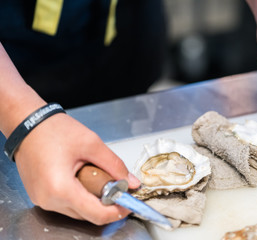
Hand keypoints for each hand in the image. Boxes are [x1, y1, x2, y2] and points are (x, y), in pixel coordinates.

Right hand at [14, 113, 140, 224]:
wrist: (27, 123)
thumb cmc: (53, 130)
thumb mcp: (92, 144)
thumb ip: (114, 165)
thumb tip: (130, 182)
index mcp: (61, 188)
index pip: (97, 214)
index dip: (117, 211)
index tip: (128, 203)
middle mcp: (49, 199)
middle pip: (87, 214)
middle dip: (106, 203)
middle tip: (117, 186)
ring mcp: (42, 199)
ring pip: (77, 211)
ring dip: (92, 199)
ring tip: (98, 178)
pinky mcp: (40, 195)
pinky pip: (66, 204)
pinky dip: (80, 196)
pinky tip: (84, 179)